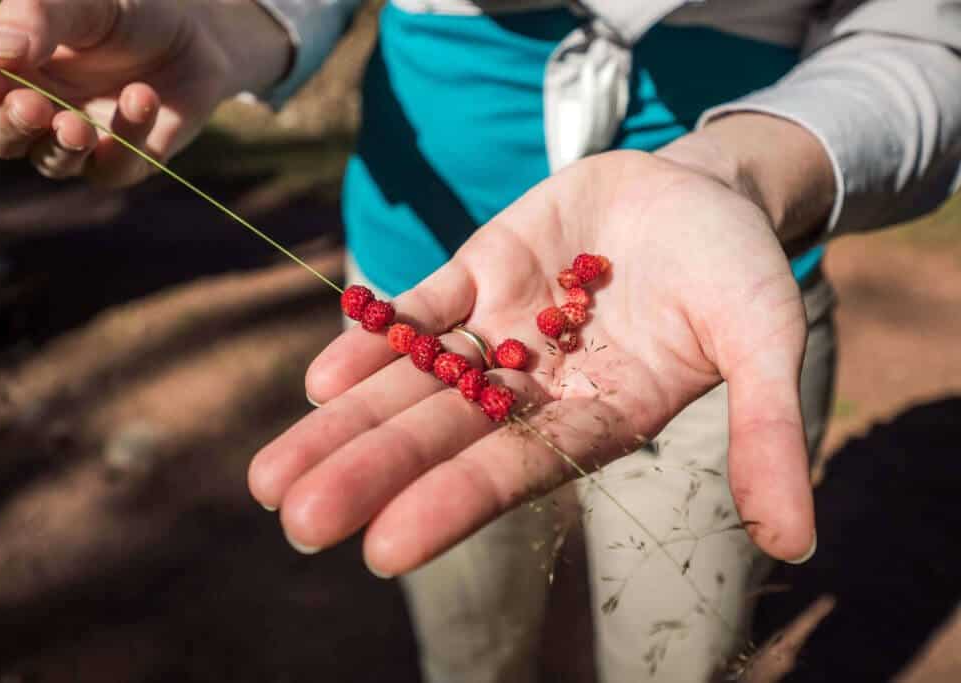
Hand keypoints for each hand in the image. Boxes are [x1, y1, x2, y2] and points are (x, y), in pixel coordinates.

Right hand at [0, 0, 289, 186]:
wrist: (197, 35)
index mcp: (1, 66)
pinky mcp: (124, 162)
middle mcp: (32, 110)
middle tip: (32, 106)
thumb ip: (37, 19)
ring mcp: (77, 142)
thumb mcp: (80, 1)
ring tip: (78, 124)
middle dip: (11, 125)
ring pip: (50, 163)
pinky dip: (127, 137)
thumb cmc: (125, 12)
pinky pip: (113, 167)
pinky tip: (140, 98)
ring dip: (61, 146)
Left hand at [248, 147, 824, 576]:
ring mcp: (500, 329)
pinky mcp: (479, 271)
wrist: (699, 190)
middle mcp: (536, 384)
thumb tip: (801, 546)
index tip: (380, 550)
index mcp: (597, 415)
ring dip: (346, 422)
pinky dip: (374, 337)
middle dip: (369, 472)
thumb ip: (765, 430)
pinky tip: (321, 378)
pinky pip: (419, 310)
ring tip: (271, 476)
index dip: (452, 503)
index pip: (515, 467)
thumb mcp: (766, 338)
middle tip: (293, 521)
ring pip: (413, 382)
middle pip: (441, 434)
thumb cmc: (737, 269)